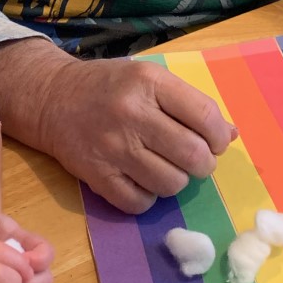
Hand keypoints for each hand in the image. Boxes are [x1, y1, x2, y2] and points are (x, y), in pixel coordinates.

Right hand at [35, 53, 234, 212]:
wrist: (51, 98)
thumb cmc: (109, 87)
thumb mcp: (149, 79)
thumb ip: (189, 103)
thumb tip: (230, 134)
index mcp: (149, 81)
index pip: (205, 116)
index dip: (219, 136)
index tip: (215, 142)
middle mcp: (131, 113)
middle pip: (193, 155)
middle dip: (203, 164)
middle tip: (194, 160)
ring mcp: (112, 147)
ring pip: (171, 183)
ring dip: (176, 181)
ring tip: (165, 167)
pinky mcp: (96, 175)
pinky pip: (140, 202)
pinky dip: (148, 197)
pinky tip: (142, 180)